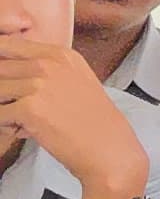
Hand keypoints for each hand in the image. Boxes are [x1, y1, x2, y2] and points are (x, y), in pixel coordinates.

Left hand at [0, 40, 146, 198]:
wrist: (110, 152)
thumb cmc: (95, 124)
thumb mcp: (76, 82)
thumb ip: (45, 70)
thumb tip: (9, 71)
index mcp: (59, 55)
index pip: (8, 45)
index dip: (3, 66)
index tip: (9, 82)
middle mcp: (48, 64)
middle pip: (0, 69)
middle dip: (4, 91)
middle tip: (16, 107)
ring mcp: (38, 85)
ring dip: (4, 108)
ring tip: (20, 121)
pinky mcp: (29, 108)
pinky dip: (6, 126)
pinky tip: (24, 131)